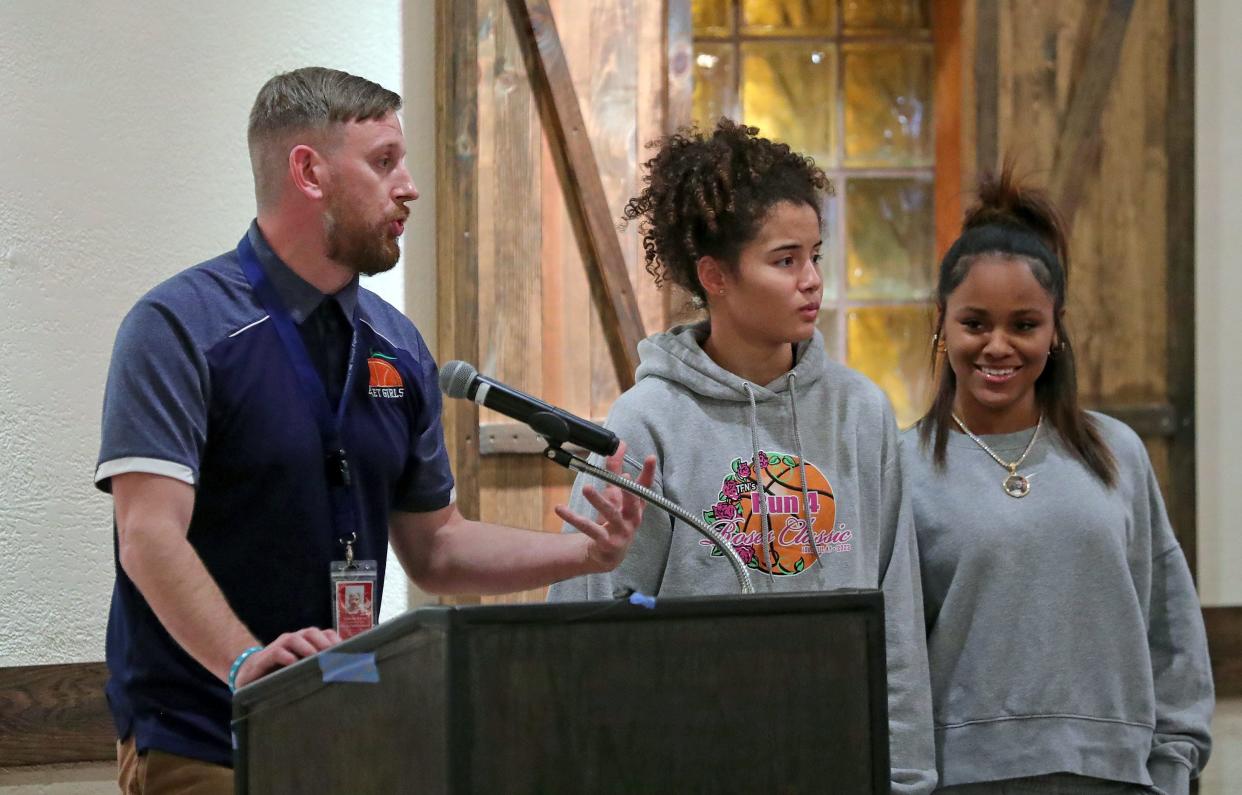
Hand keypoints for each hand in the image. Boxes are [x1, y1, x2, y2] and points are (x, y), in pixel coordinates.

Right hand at [233, 626, 341, 688]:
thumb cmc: (284, 671)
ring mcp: (279, 645)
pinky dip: (287, 657)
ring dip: (307, 648)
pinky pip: (277, 652)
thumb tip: (344, 673)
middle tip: (333, 656)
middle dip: (324, 642)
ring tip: (316, 659)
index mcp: (307, 640)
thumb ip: (319, 666)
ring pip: (295, 639)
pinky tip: (294, 664)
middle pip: (312, 632)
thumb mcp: (303, 668)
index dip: (336, 641)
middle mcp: (295, 639)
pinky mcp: (266, 657)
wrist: (252, 674)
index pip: (325, 633)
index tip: (347, 653)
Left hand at [554, 442, 656, 573]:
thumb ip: (616, 475)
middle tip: (624, 476)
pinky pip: (589, 528)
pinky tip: (560, 508)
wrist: (608, 554)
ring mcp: (621, 532)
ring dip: (599, 500)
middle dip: (629, 489)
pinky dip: (574, 518)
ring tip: (587, 488)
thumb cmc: (614, 522)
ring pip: (611, 513)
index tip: (650, 457)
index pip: (644, 488)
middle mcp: (632, 518)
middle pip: (633, 501)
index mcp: (636, 506)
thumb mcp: (615, 497)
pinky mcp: (607, 543)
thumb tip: (619, 451)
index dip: (648, 473)